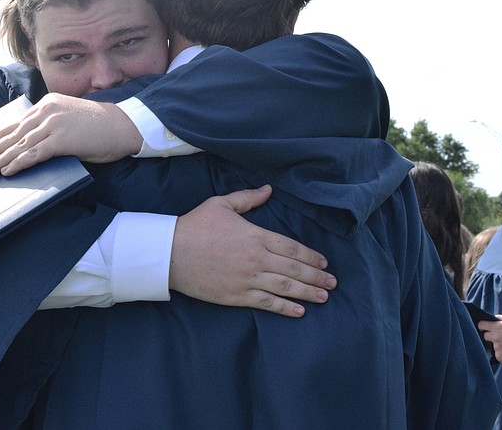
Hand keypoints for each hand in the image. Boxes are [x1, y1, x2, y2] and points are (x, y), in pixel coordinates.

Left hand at [0, 93, 141, 175]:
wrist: (123, 125)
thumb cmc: (100, 125)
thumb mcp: (71, 115)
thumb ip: (52, 122)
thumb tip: (34, 140)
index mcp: (49, 102)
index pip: (20, 120)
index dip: (2, 134)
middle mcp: (48, 109)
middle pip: (16, 132)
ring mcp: (53, 124)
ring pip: (20, 145)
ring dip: (2, 159)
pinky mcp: (60, 140)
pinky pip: (33, 154)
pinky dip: (18, 164)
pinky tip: (8, 171)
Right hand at [169, 185, 336, 317]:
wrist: (169, 252)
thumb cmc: (194, 226)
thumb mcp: (221, 205)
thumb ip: (247, 199)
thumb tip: (268, 189)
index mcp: (255, 235)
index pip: (291, 247)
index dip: (310, 255)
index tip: (323, 262)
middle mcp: (256, 258)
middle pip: (294, 269)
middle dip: (316, 276)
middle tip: (332, 283)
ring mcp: (247, 279)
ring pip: (285, 287)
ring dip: (308, 293)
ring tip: (323, 297)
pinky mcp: (236, 295)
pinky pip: (267, 303)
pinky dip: (285, 308)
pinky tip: (299, 312)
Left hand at [479, 315, 501, 365]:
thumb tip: (496, 318)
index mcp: (498, 327)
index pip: (482, 325)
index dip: (484, 326)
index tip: (485, 328)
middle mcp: (495, 337)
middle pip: (486, 336)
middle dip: (492, 337)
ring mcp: (497, 348)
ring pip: (494, 346)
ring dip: (499, 346)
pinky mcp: (500, 357)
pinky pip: (498, 355)